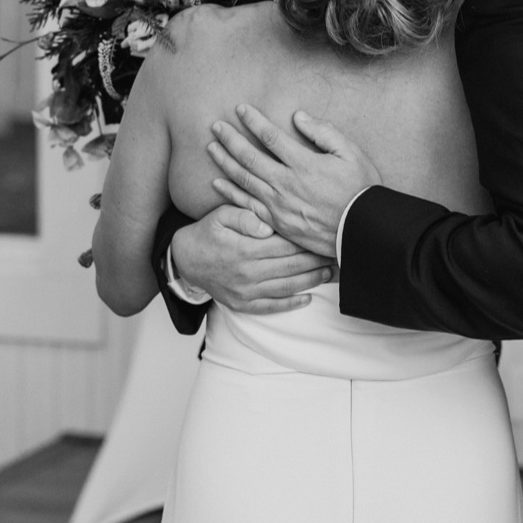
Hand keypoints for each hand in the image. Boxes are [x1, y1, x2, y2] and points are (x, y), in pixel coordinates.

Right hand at [172, 205, 335, 314]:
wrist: (185, 259)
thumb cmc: (209, 232)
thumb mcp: (221, 215)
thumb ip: (245, 216)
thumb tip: (265, 224)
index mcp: (245, 249)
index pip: (286, 245)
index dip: (308, 242)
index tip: (326, 237)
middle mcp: (247, 272)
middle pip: (291, 266)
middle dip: (316, 261)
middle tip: (337, 254)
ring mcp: (245, 291)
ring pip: (285, 287)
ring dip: (311, 281)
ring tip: (330, 274)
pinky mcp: (242, 304)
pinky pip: (270, 307)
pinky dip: (290, 304)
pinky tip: (308, 298)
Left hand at [206, 105, 381, 257]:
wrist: (362, 231)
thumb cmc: (360, 190)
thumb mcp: (351, 153)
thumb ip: (324, 132)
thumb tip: (298, 117)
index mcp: (304, 163)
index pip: (270, 136)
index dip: (253, 120)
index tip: (241, 109)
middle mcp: (286, 183)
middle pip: (249, 157)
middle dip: (230, 139)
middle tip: (216, 126)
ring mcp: (279, 205)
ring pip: (243, 180)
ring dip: (225, 162)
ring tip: (211, 148)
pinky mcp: (277, 222)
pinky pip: (247, 205)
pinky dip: (230, 193)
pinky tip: (218, 183)